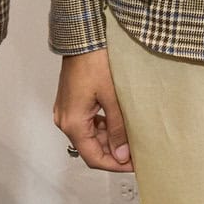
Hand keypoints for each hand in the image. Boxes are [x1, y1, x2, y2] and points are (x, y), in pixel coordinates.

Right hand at [53, 47, 131, 170]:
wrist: (83, 38)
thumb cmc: (96, 63)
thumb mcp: (113, 97)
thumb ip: (118, 128)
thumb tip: (122, 155)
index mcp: (72, 123)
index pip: (93, 157)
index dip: (114, 165)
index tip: (135, 165)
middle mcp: (65, 121)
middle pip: (90, 148)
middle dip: (114, 153)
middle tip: (138, 152)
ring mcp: (67, 112)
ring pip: (89, 136)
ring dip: (110, 140)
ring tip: (133, 139)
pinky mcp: (72, 103)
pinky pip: (87, 123)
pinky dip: (103, 127)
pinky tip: (121, 124)